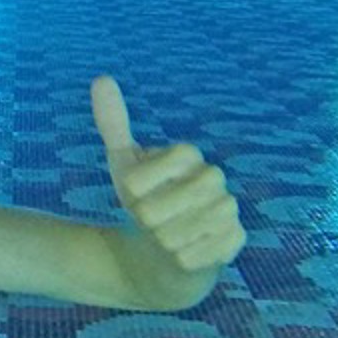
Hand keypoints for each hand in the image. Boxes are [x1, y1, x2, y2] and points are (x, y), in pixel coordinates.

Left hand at [91, 76, 244, 271]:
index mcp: (190, 156)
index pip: (179, 154)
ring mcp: (229, 209)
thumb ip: (114, 124)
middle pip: (185, 195)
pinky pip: (201, 255)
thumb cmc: (142, 202)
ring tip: (162, 238)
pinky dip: (181, 259)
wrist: (158, 250)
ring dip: (164, 239)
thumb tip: (102, 78)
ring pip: (189, 229)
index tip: (131, 190)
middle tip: (146, 220)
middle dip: (153, 215)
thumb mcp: (122, 165)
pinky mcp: (235, 241)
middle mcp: (215, 179)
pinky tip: (178, 255)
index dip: (149, 177)